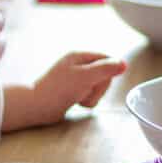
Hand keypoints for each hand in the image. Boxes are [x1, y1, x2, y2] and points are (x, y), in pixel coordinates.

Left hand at [2, 52, 126, 131]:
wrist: (37, 106)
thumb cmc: (59, 89)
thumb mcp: (85, 77)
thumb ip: (106, 69)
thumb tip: (124, 64)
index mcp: (79, 56)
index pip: (107, 60)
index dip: (109, 73)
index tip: (100, 82)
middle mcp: (77, 65)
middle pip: (104, 75)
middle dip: (99, 88)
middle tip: (85, 91)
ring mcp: (75, 79)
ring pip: (98, 87)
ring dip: (93, 96)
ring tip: (79, 99)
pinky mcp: (73, 92)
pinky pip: (90, 95)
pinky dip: (87, 101)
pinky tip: (77, 103)